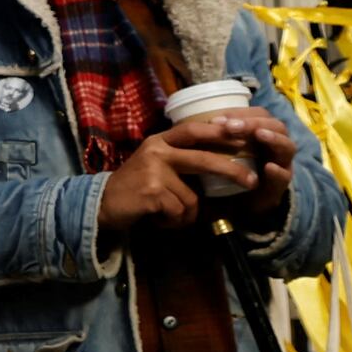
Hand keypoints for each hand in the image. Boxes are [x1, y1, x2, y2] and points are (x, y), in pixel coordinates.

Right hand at [99, 119, 288, 242]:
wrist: (101, 205)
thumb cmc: (134, 188)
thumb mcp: (155, 164)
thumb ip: (179, 158)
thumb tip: (219, 162)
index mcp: (160, 141)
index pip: (194, 129)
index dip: (220, 130)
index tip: (243, 131)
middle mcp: (157, 151)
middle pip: (204, 159)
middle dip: (231, 171)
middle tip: (251, 181)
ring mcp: (154, 171)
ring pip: (192, 197)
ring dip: (185, 213)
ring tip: (169, 215)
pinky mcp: (152, 192)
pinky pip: (180, 211)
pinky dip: (173, 222)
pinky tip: (158, 219)